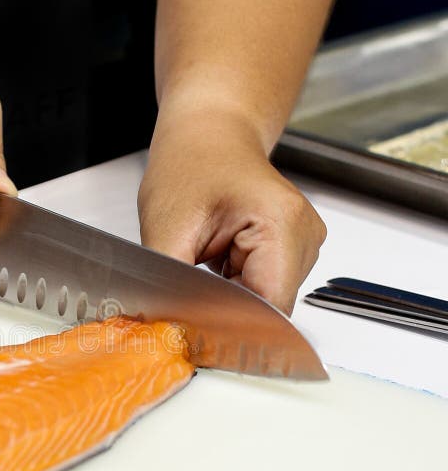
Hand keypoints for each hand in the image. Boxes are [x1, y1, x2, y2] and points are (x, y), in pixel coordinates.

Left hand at [137, 105, 325, 314]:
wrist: (207, 134)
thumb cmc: (189, 164)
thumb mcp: (166, 230)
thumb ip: (171, 287)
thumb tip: (170, 330)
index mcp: (283, 224)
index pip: (269, 309)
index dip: (232, 330)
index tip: (197, 337)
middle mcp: (304, 235)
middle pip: (269, 310)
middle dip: (226, 316)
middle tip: (186, 303)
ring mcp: (301, 244)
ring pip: (265, 304)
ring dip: (230, 301)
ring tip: (203, 268)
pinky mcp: (290, 250)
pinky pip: (264, 289)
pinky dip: (235, 290)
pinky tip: (215, 267)